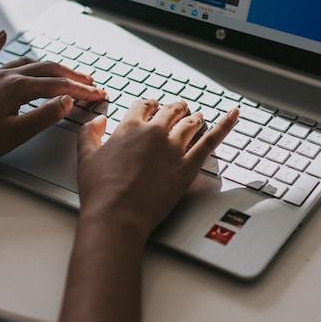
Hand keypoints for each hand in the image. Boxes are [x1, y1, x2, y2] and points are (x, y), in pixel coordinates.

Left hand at [0, 31, 106, 170]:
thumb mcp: (16, 135)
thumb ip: (44, 116)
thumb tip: (67, 101)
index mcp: (16, 89)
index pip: (59, 87)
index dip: (82, 91)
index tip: (98, 95)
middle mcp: (3, 77)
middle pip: (46, 70)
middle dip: (71, 75)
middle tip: (89, 82)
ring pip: (23, 63)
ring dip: (46, 65)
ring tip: (62, 69)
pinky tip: (1, 34)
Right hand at [76, 98, 237, 241]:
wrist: (117, 215)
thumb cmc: (101, 191)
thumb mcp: (85, 157)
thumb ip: (89, 134)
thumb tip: (97, 122)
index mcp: (129, 127)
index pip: (144, 106)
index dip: (149, 106)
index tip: (151, 108)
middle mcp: (154, 132)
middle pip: (171, 110)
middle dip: (175, 109)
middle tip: (178, 110)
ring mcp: (174, 148)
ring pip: (191, 122)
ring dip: (194, 117)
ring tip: (197, 117)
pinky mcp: (188, 166)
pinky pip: (211, 141)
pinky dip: (225, 125)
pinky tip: (234, 115)